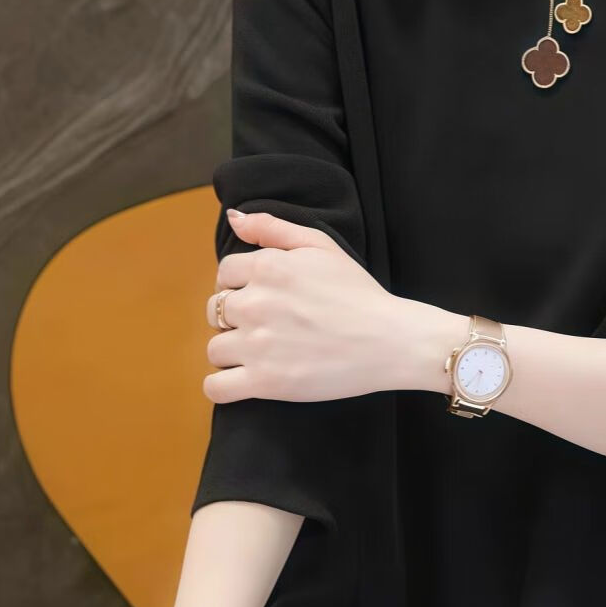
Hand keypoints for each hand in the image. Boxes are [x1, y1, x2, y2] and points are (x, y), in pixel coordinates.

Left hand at [205, 209, 406, 403]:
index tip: (265, 299)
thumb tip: (232, 218)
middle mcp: (255, 303)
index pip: (224, 274)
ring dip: (234, 352)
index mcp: (267, 267)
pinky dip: (222, 386)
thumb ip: (272, 228)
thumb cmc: (358, 293)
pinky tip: (242, 381)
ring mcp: (258, 344)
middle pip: (215, 311)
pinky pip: (216, 387)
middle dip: (235, 318)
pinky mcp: (265, 381)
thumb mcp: (320, 246)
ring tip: (265, 354)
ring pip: (215, 349)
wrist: (390, 340)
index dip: (241, 286)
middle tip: (268, 327)